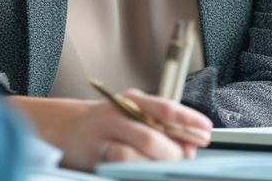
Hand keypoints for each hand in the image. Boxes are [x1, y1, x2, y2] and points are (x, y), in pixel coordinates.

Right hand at [6, 92, 211, 170]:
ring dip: (153, 165)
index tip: (206, 130)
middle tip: (183, 158)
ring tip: (164, 166)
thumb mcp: (134, 113)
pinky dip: (136, 171)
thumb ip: (162, 126)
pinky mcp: (92, 158)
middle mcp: (114, 115)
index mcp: (129, 99)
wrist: (64, 127)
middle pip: (150, 137)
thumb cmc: (108, 121)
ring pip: (132, 157)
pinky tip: (145, 171)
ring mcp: (101, 138)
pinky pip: (118, 168)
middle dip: (172, 153)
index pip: (164, 108)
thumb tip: (190, 146)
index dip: (188, 120)